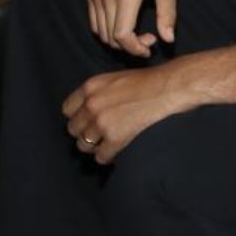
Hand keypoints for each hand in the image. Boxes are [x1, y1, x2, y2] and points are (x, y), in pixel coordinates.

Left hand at [63, 65, 196, 164]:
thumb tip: (88, 110)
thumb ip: (97, 93)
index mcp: (90, 86)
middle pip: (73, 129)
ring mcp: (102, 122)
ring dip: (94, 147)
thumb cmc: (147, 80)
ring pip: (83, 145)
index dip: (78, 117)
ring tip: (106, 144)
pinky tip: (116, 152)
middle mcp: (91, 104)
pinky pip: (101, 156)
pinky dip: (108, 157)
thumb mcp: (114, 79)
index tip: (87, 121)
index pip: (67, 110)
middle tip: (97, 135)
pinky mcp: (115, 137)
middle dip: (85, 133)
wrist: (169, 87)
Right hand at [88, 0, 178, 57]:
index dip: (135, 49)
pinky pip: (94, 21)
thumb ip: (168, 12)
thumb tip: (167, 40)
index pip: (122, 35)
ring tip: (137, 31)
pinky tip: (123, 23)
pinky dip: (106, 30)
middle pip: (110, 37)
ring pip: (100, 32)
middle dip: (130, 46)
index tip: (150, 47)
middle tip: (149, 37)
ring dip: (118, 40)